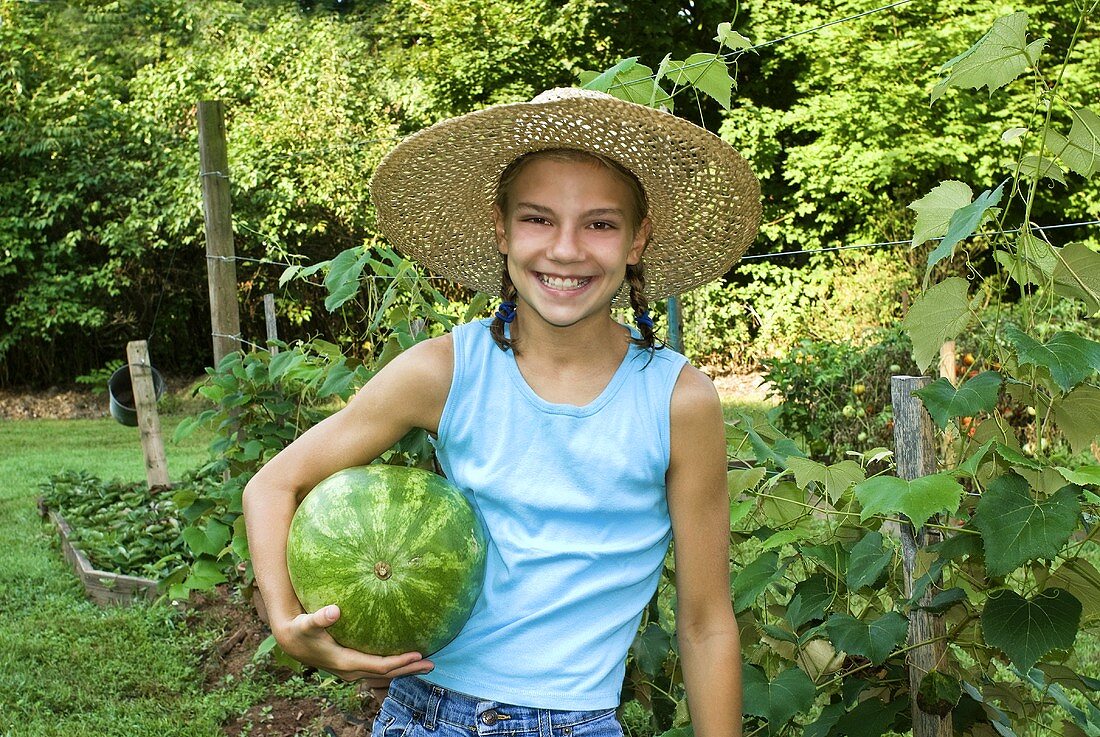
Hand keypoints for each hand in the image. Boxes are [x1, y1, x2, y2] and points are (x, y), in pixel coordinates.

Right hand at [275, 604, 433, 684]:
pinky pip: (378, 669)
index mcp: (346, 662)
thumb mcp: (307, 622)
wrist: (291, 641)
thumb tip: (334, 610)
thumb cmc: (300, 629)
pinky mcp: (352, 666)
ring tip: (425, 663)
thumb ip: (320, 617)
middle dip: (408, 670)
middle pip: (386, 675)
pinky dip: (393, 666)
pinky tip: (406, 657)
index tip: (418, 654)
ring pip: (383, 675)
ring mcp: (352, 671)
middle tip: (432, 664)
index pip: (379, 666)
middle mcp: (351, 671)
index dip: (399, 662)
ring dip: (403, 670)